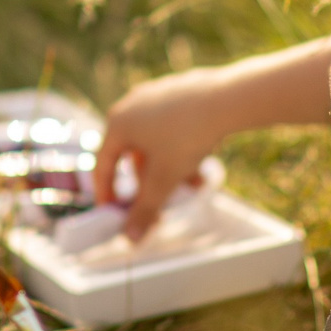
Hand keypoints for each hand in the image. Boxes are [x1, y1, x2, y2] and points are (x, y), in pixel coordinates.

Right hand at [94, 70, 234, 239]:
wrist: (227, 99)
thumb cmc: (186, 137)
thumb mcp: (163, 180)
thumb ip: (144, 210)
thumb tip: (130, 239)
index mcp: (118, 123)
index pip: (102, 164)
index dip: (107, 191)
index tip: (114, 211)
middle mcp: (131, 105)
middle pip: (133, 155)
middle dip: (149, 183)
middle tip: (161, 202)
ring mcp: (156, 94)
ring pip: (156, 143)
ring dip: (169, 170)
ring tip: (193, 187)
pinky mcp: (178, 91)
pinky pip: (172, 127)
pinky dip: (180, 150)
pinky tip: (201, 166)